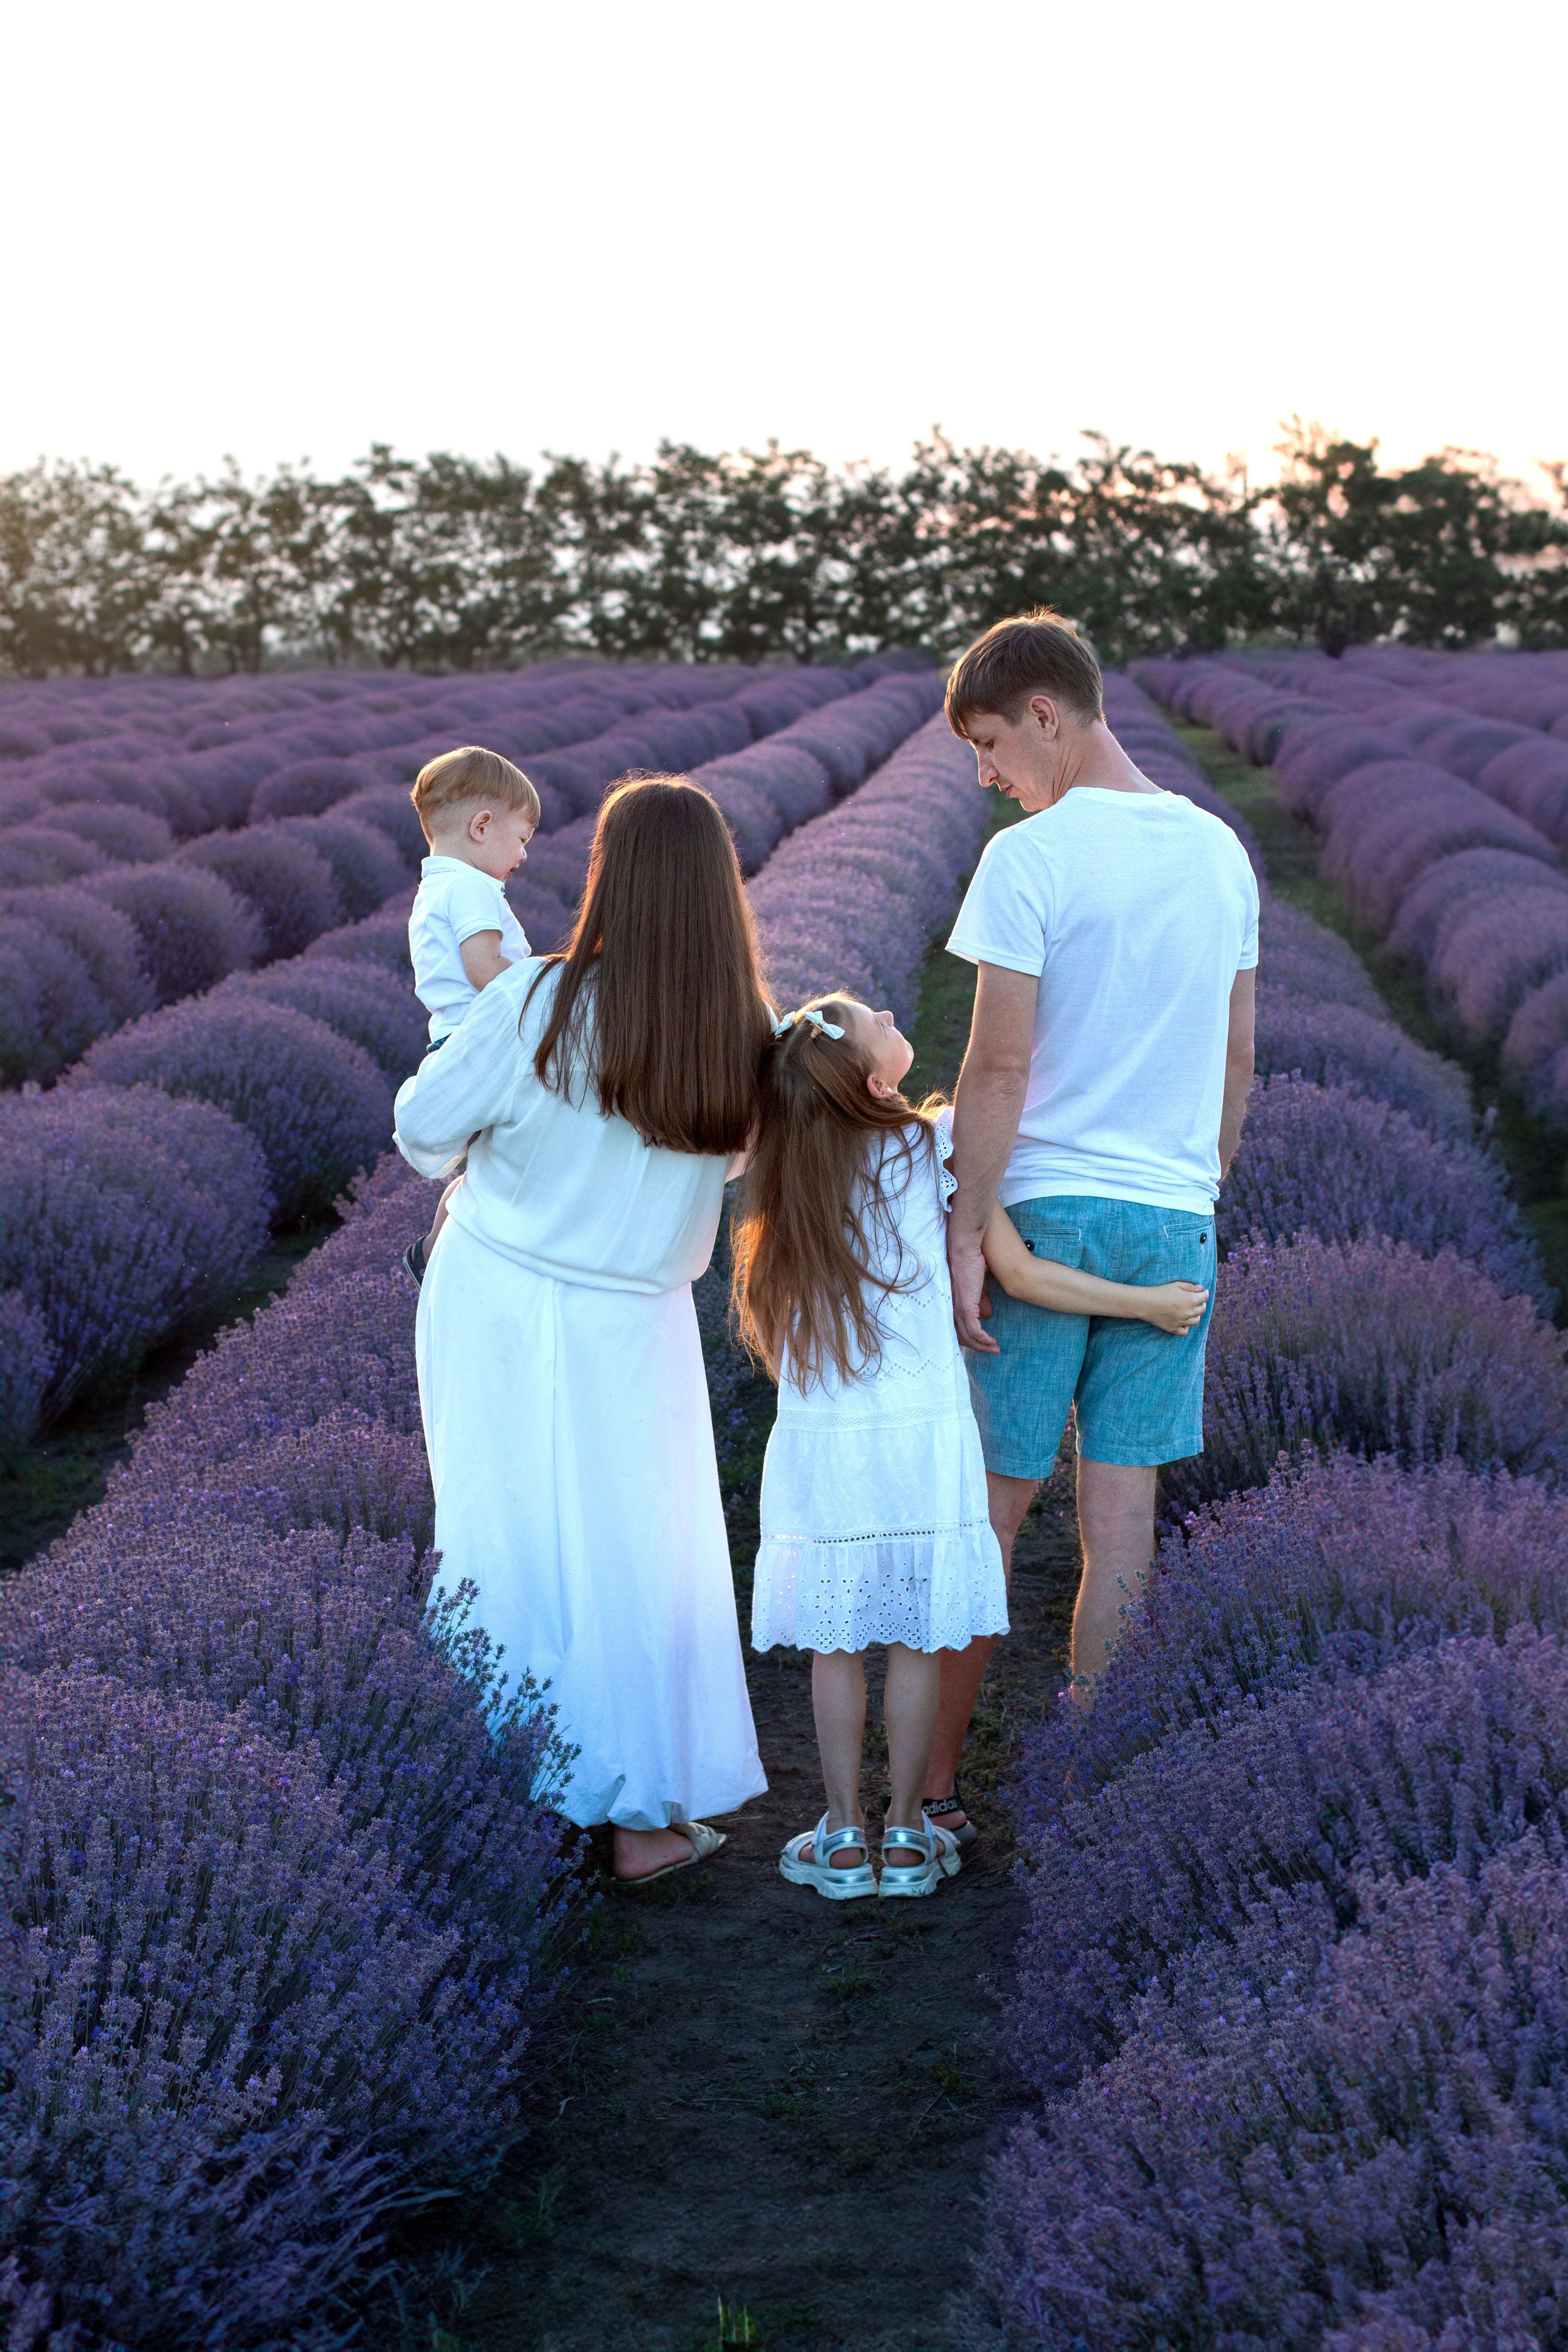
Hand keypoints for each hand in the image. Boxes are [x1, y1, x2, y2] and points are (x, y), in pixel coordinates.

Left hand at [949, 1224, 997, 1352]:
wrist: (964, 1252)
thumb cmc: (969, 1265)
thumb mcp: (976, 1288)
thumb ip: (980, 1301)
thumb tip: (987, 1314)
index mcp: (952, 1306)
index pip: (958, 1330)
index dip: (970, 1340)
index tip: (982, 1345)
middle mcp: (952, 1310)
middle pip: (962, 1337)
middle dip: (978, 1347)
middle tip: (991, 1351)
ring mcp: (958, 1310)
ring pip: (969, 1336)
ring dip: (983, 1345)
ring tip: (995, 1349)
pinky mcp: (966, 1307)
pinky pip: (975, 1330)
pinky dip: (983, 1338)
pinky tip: (992, 1342)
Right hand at [1145, 1280, 1208, 1335]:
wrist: (1146, 1303)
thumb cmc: (1161, 1291)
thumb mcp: (1176, 1285)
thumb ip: (1190, 1287)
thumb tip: (1201, 1288)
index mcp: (1191, 1300)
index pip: (1204, 1297)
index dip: (1205, 1293)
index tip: (1204, 1292)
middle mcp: (1189, 1312)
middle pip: (1202, 1309)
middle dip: (1201, 1304)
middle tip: (1197, 1301)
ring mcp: (1182, 1322)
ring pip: (1196, 1321)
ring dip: (1195, 1315)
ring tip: (1190, 1311)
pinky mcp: (1174, 1329)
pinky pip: (1185, 1331)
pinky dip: (1186, 1327)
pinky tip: (1183, 1322)